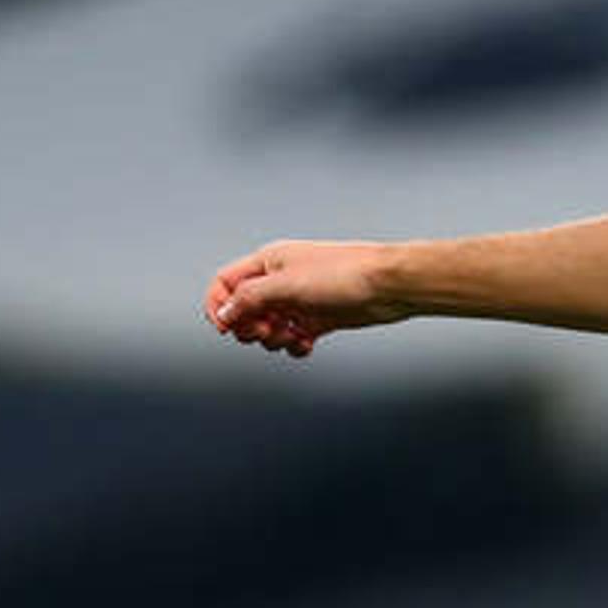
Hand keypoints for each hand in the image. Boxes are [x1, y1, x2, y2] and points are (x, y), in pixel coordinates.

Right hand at [203, 240, 400, 359]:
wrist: (389, 286)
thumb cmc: (345, 274)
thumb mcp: (287, 284)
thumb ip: (251, 298)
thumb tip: (226, 313)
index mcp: (268, 262)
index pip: (225, 284)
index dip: (219, 307)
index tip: (226, 328)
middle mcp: (280, 280)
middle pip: (243, 310)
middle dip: (249, 327)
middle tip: (267, 330)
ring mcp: (299, 301)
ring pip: (268, 327)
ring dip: (274, 339)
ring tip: (292, 335)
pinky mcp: (318, 319)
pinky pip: (293, 338)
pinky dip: (295, 345)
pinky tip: (306, 344)